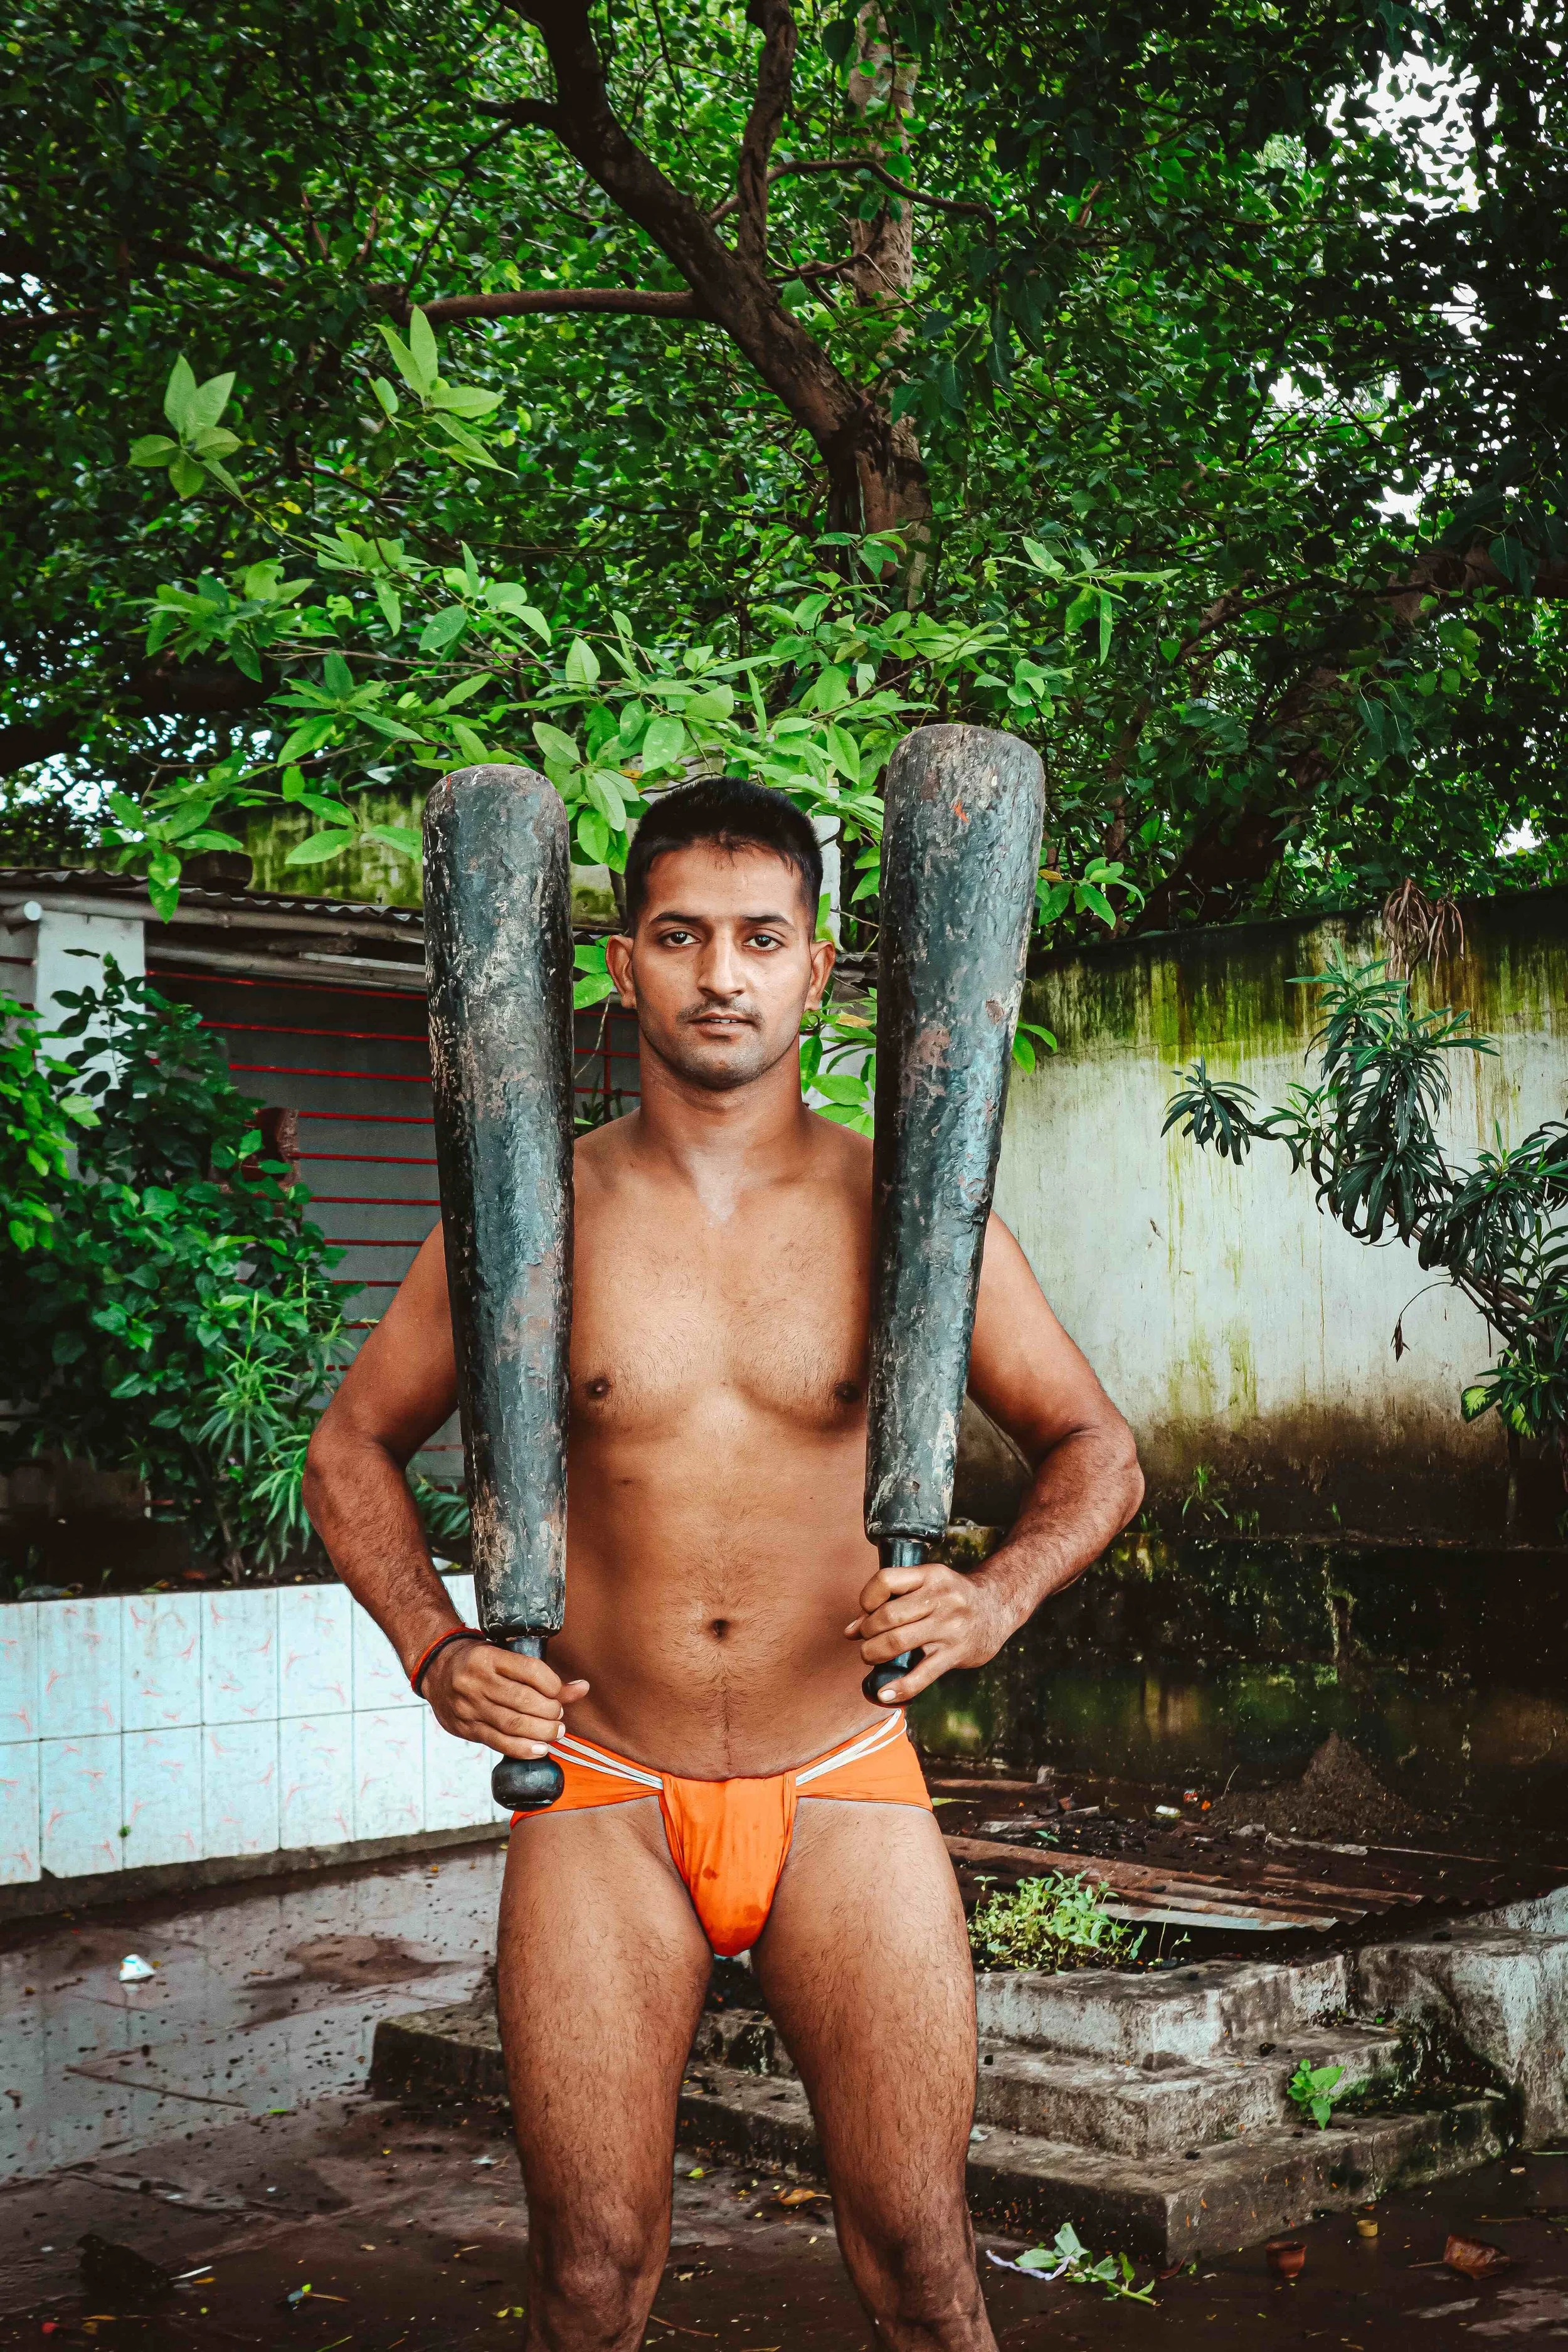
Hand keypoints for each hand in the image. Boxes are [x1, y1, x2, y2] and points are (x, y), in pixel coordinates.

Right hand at [423, 1639, 588, 1758]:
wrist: (436, 1670)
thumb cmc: (480, 1661)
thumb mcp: (505, 1656)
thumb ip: (542, 1674)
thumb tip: (582, 1688)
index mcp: (487, 1657)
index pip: (529, 1670)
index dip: (553, 1685)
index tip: (561, 1692)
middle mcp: (475, 1681)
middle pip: (523, 1701)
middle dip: (550, 1712)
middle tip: (560, 1716)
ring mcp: (468, 1706)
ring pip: (512, 1724)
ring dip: (541, 1732)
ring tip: (556, 1733)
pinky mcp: (466, 1728)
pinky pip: (498, 1742)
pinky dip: (523, 1749)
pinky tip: (539, 1750)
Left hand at [845, 1562, 1008, 1704]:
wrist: (997, 1609)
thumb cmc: (951, 1597)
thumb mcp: (927, 1586)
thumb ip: (890, 1601)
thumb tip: (849, 1631)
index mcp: (930, 1575)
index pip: (886, 1580)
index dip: (867, 1598)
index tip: (866, 1610)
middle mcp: (940, 1599)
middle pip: (887, 1615)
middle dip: (867, 1631)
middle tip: (866, 1638)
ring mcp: (949, 1627)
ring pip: (897, 1642)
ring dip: (873, 1653)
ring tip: (870, 1656)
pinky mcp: (955, 1654)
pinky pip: (921, 1675)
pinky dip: (899, 1687)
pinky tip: (885, 1693)